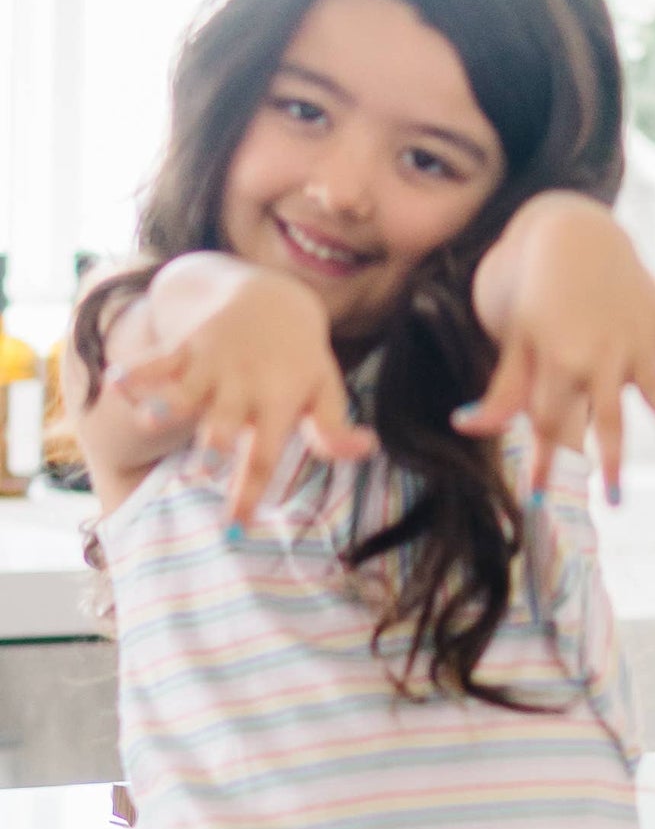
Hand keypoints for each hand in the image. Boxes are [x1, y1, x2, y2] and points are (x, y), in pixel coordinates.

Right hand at [106, 269, 376, 527]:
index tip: (236, 528)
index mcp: (279, 404)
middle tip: (199, 476)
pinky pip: (158, 358)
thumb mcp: (325, 391)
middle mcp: (243, 387)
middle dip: (211, 449)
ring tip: (150, 422)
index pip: (265, 457)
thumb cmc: (300, 361)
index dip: (249, 493)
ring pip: (186, 389)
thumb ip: (333, 427)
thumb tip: (366, 449)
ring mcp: (212, 365)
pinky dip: (137, 370)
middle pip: (223, 426)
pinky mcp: (187, 347)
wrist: (274, 300)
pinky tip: (114, 383)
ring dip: (168, 406)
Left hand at [457, 193, 654, 500]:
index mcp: (562, 363)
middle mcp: (603, 358)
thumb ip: (502, 390)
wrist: (567, 230)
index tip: (537, 501)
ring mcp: (636, 341)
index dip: (541, 462)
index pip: (550, 423)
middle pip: (609, 421)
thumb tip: (464, 426)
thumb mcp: (514, 338)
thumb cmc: (533, 288)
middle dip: (611, 464)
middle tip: (615, 503)